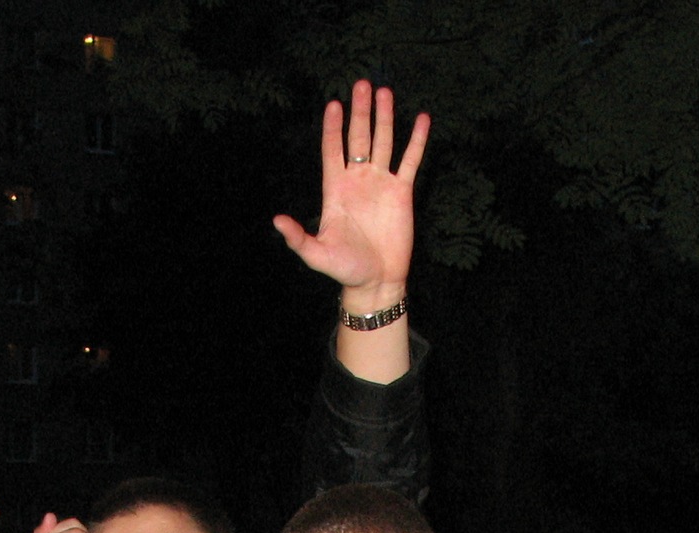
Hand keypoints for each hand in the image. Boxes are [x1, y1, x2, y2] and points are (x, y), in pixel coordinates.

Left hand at [275, 80, 428, 307]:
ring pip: (383, 142)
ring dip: (384, 117)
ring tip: (385, 91)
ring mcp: (381, 183)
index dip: (332, 129)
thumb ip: (297, 237)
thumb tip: (277, 220)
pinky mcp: (402, 192)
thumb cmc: (345, 269)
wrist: (376, 282)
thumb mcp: (317, 254)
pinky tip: (422, 119)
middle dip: (360, 112)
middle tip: (362, 84)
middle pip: (358, 138)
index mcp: (336, 190)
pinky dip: (416, 140)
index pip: (332, 151)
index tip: (333, 104)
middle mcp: (358, 181)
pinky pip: (411, 160)